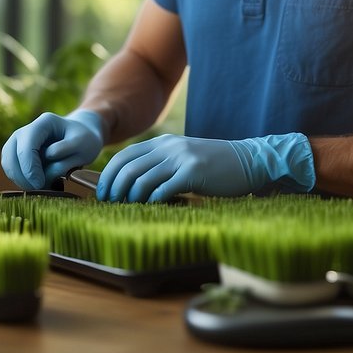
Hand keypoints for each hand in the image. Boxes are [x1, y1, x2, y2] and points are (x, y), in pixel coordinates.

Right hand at [1, 110, 104, 189]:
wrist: (82, 136)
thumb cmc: (84, 139)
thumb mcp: (84, 143)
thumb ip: (66, 151)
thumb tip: (46, 157)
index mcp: (44, 123)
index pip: (27, 145)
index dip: (30, 167)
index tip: (40, 183)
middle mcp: (27, 130)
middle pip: (12, 154)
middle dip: (23, 176)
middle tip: (39, 189)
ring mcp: (19, 141)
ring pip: (8, 162)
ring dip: (19, 179)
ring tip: (39, 187)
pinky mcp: (17, 153)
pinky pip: (11, 168)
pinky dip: (19, 179)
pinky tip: (35, 184)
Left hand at [96, 132, 315, 202]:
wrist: (249, 160)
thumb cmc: (215, 166)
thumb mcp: (184, 158)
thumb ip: (161, 165)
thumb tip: (133, 186)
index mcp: (164, 143)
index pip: (125, 155)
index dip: (109, 174)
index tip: (103, 192)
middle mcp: (169, 147)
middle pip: (128, 167)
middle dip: (114, 188)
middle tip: (110, 204)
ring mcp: (181, 158)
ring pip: (142, 179)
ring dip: (130, 197)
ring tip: (127, 209)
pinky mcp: (194, 172)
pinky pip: (164, 188)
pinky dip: (153, 201)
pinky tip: (151, 209)